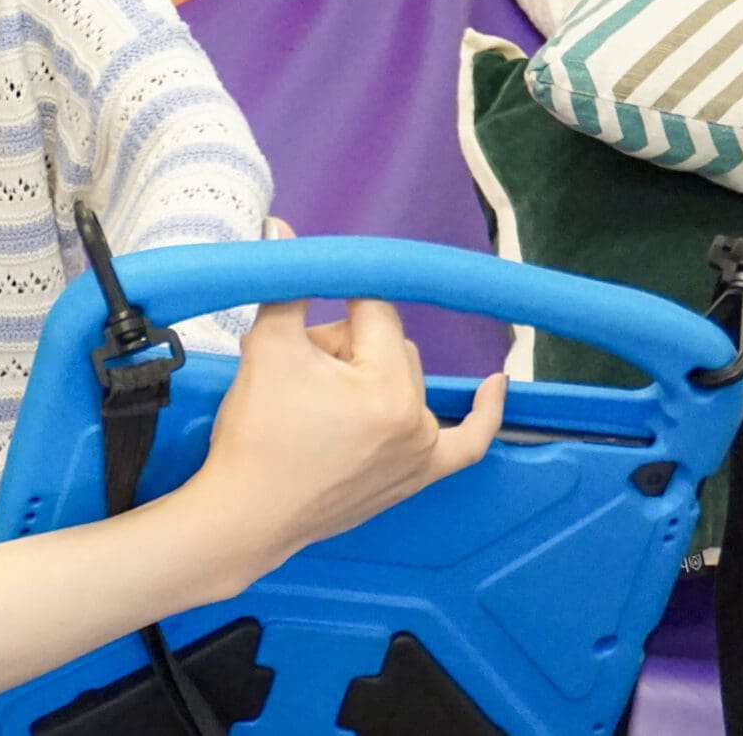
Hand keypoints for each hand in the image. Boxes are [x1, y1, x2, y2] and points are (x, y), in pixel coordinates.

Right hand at [173, 220, 504, 590]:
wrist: (246, 514)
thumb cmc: (255, 435)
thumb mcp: (266, 349)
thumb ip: (286, 284)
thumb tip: (280, 227)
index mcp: (384, 386)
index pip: (372, 311)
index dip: (334, 305)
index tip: (311, 303)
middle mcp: (415, 419)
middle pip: (390, 344)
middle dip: (346, 344)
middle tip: (298, 369)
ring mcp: (422, 451)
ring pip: (407, 378)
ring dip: (372, 372)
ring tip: (318, 394)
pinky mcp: (420, 476)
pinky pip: (468, 442)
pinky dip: (483, 412)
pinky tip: (496, 383)